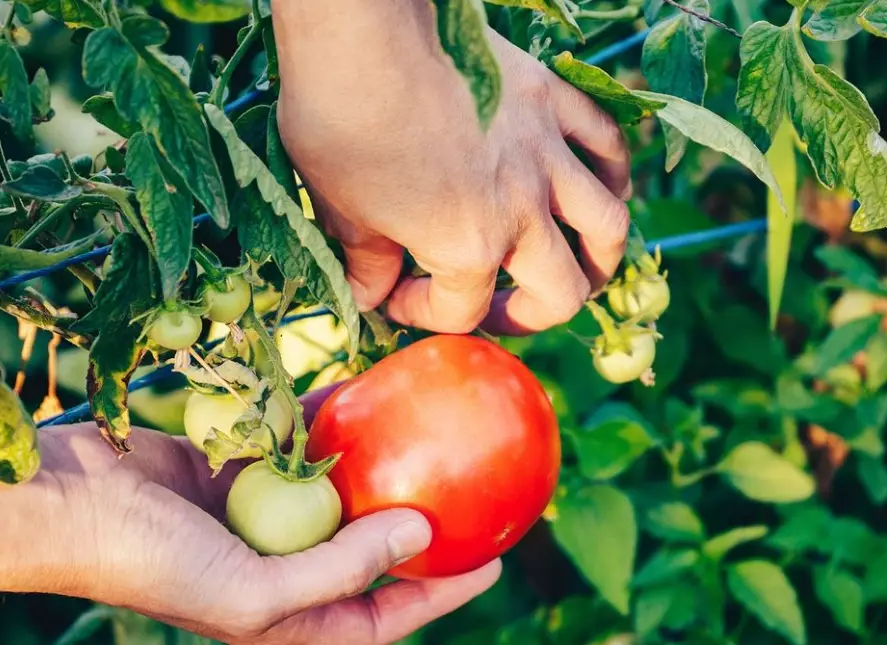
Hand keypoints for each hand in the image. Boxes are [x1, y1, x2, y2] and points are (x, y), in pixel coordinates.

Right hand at [0, 386, 500, 644]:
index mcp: (288, 617)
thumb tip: (420, 533)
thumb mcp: (250, 594)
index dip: (442, 593)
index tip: (494, 559)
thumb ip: (339, 570)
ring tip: (438, 438)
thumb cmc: (151, 561)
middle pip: (374, 551)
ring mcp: (268, 513)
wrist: (70, 501)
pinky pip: (307, 445)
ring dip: (385, 466)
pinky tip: (372, 396)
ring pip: (345, 492)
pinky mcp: (247, 466)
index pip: (384, 614)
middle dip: (424, 527)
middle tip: (476, 495)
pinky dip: (337, 424)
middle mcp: (286, 566)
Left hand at [273, 0, 631, 335]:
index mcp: (466, 245)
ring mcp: (544, 153)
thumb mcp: (338, 207)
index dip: (421, 313)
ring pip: (607, 226)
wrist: (364, 28)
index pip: (459, 309)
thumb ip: (365, 261)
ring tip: (579, 268)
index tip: (393, 296)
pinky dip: (612, 173)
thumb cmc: (341, 118)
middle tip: (499, 307)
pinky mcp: (552, 99)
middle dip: (529, 316)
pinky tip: (600, 186)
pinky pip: (606, 144)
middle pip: (560, 292)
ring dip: (599, 260)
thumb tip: (371, 292)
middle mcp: (520, 210)